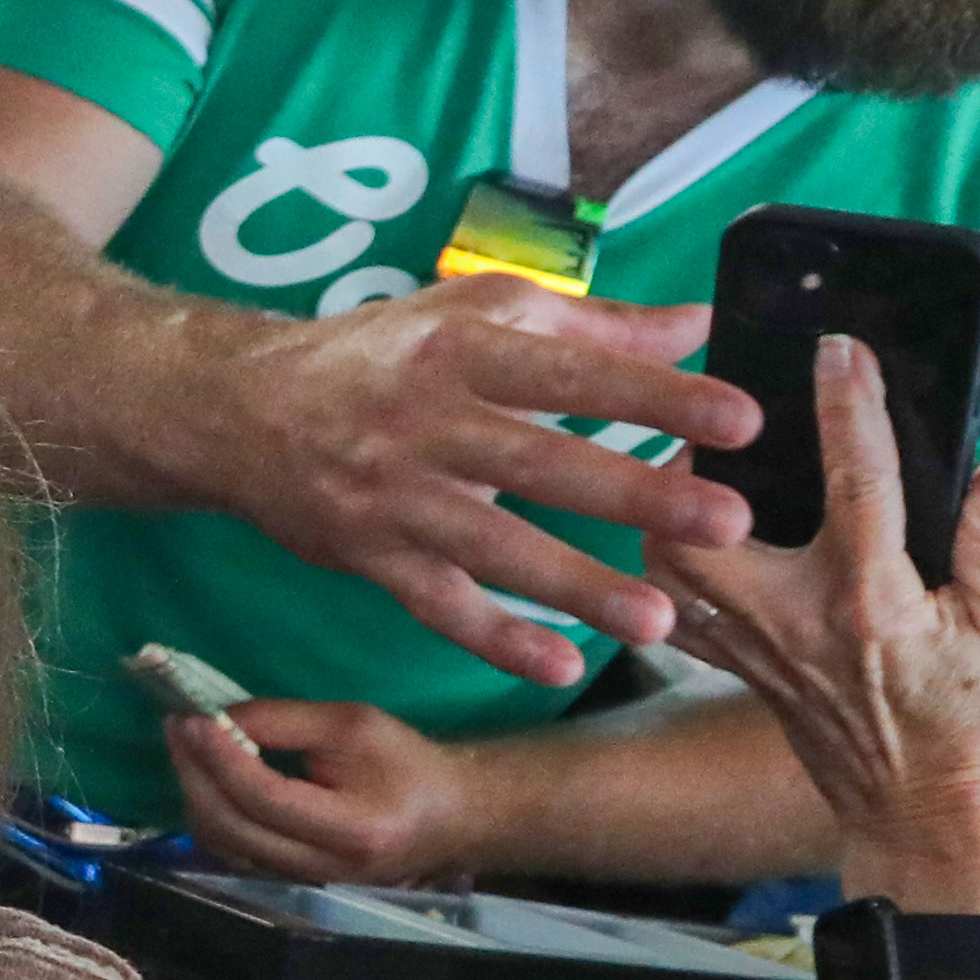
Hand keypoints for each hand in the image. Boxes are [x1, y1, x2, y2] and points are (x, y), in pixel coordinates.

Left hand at [165, 697, 481, 884]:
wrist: (448, 818)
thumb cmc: (408, 764)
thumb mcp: (354, 724)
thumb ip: (285, 720)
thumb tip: (218, 718)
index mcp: (354, 831)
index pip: (266, 798)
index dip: (222, 757)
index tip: (193, 718)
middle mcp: (324, 868)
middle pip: (233, 828)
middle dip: (195, 773)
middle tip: (177, 725)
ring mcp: (303, 882)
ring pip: (224, 845)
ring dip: (195, 792)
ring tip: (186, 744)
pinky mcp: (289, 881)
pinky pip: (232, 850)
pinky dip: (211, 811)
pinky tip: (206, 775)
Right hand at [232, 271, 750, 685]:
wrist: (240, 409)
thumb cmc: (382, 355)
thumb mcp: (475, 313)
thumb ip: (592, 325)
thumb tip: (700, 322)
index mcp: (461, 348)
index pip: (570, 371)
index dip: (654, 392)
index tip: (739, 418)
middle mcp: (424, 419)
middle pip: (539, 461)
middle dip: (635, 494)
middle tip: (728, 523)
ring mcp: (392, 495)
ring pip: (493, 546)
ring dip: (577, 586)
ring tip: (660, 620)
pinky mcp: (368, 555)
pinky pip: (437, 605)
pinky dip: (496, 637)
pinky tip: (560, 666)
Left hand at [655, 338, 979, 906]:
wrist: (936, 828)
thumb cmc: (978, 737)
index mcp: (870, 604)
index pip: (854, 480)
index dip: (848, 405)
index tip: (840, 347)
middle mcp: (796, 625)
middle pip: (705, 527)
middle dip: (703, 462)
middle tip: (728, 417)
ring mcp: (759, 652)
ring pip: (671, 569)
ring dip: (674, 513)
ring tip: (709, 468)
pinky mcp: (744, 673)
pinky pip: (682, 612)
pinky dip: (676, 567)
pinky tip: (700, 536)